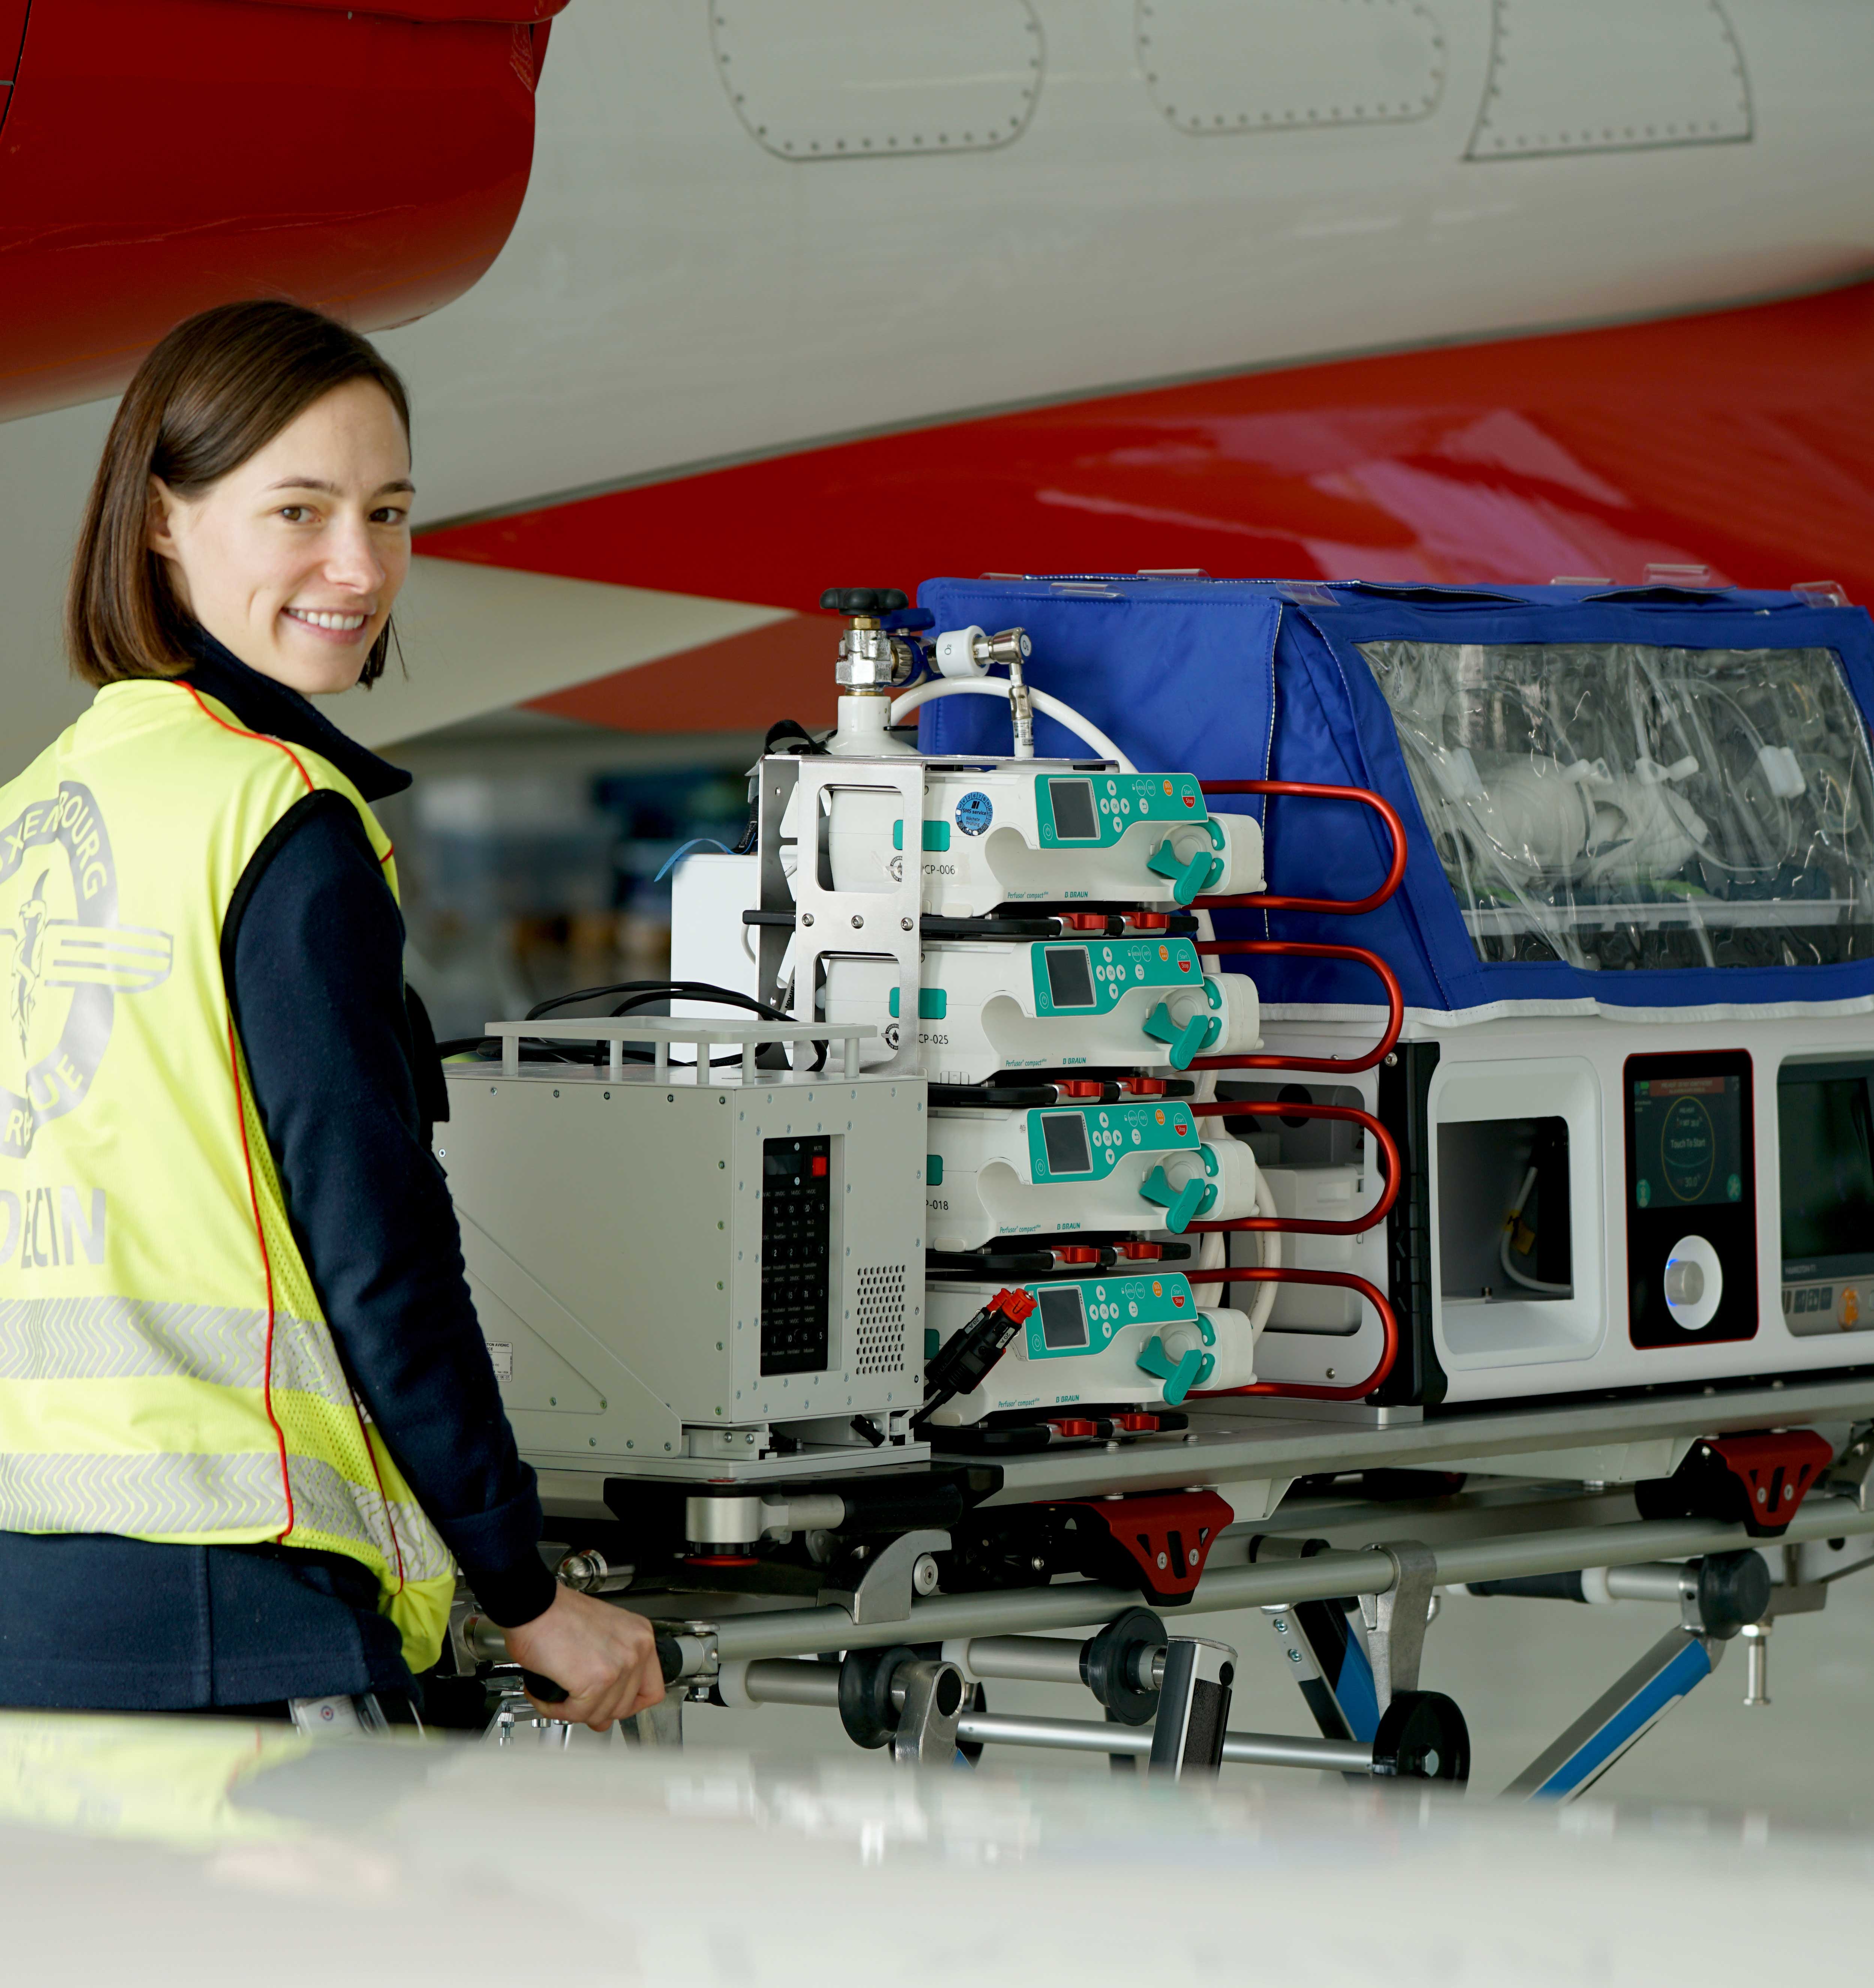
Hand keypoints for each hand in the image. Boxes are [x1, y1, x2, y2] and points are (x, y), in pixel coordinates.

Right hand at [501, 1585, 666, 1731]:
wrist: (532, 1604)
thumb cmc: (556, 1613)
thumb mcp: (600, 1633)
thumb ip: (612, 1667)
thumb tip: (605, 1706)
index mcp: (640, 1636)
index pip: (652, 1689)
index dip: (630, 1705)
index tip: (612, 1706)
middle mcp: (636, 1649)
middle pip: (625, 1707)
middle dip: (596, 1711)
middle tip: (577, 1704)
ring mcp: (619, 1665)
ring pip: (600, 1714)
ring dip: (573, 1712)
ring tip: (557, 1697)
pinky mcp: (596, 1680)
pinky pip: (577, 1713)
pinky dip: (556, 1710)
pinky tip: (545, 1697)